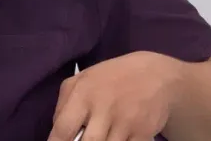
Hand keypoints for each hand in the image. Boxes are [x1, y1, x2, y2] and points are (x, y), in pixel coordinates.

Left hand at [48, 51, 184, 140]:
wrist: (154, 75)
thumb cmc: (110, 78)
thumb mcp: (81, 80)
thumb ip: (64, 104)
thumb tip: (55, 132)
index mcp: (83, 93)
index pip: (63, 128)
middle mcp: (103, 108)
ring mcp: (125, 123)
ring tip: (97, 138)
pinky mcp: (143, 135)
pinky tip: (115, 138)